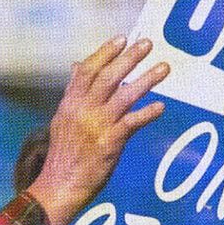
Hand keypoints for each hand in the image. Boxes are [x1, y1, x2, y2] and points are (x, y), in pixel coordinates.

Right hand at [27, 36, 168, 224]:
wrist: (58, 186)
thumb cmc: (64, 154)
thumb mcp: (63, 118)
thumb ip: (74, 92)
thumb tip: (77, 64)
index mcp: (70, 103)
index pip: (87, 70)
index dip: (105, 52)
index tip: (122, 38)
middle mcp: (82, 111)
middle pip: (108, 77)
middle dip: (129, 58)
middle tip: (147, 43)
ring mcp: (96, 126)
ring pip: (124, 96)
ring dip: (146, 80)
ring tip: (164, 67)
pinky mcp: (109, 144)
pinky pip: (131, 124)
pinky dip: (147, 114)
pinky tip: (161, 107)